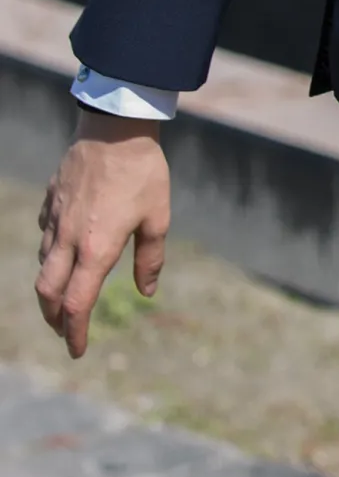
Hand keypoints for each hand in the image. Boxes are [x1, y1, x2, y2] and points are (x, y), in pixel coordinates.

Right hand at [36, 112, 170, 358]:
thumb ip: (150, 258)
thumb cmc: (143, 172)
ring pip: (43, 263)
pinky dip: (51, 249)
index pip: (77, 304)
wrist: (115, 126)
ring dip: (52, 286)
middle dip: (54, 318)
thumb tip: (146, 290)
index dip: (75, 332)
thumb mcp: (158, 218)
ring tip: (65, 294)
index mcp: (96, 248)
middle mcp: (69, 238)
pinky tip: (64, 247)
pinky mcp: (51, 200)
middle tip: (66, 329)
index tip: (78, 350)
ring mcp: (55, 218)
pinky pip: (45, 232)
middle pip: (48, 291)